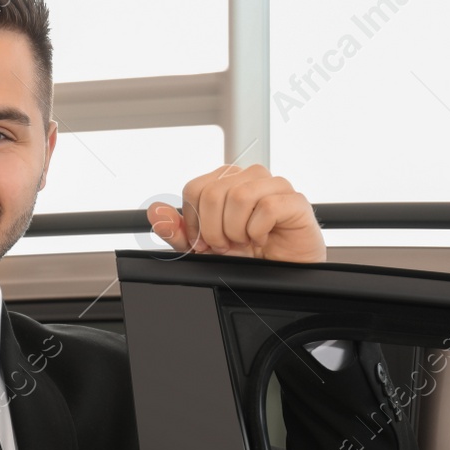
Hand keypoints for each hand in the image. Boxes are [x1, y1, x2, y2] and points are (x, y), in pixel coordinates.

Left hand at [148, 163, 324, 262]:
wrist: (282, 272)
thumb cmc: (248, 254)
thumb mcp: (204, 248)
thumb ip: (178, 232)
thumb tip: (155, 212)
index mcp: (226, 181)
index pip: (195, 188)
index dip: (194, 221)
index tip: (205, 241)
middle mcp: (249, 177)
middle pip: (213, 193)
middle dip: (214, 230)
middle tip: (227, 244)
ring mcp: (274, 185)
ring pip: (240, 196)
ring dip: (236, 230)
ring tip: (245, 241)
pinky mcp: (294, 200)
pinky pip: (268, 207)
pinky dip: (258, 231)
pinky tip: (263, 238)